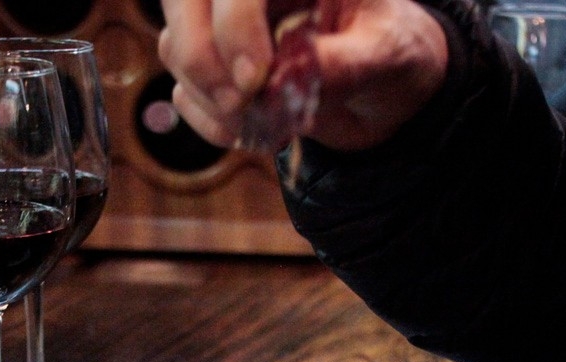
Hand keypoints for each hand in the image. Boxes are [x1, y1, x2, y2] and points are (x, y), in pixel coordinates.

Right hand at [158, 0, 447, 151]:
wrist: (384, 86)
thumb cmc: (390, 52)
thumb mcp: (386, 55)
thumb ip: (344, 63)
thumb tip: (289, 80)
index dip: (233, 23)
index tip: (256, 79)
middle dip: (201, 56)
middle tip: (242, 104)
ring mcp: (224, 25)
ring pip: (174, 44)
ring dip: (208, 96)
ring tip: (260, 124)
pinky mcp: (215, 67)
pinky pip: (184, 90)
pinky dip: (209, 121)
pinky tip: (251, 134)